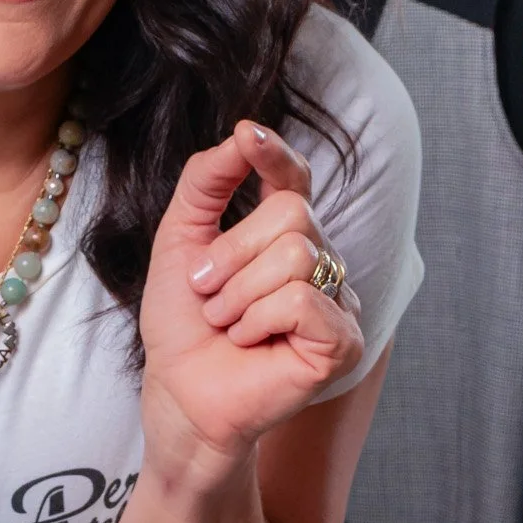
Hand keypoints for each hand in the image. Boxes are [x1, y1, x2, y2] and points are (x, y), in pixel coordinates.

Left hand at [139, 120, 363, 472]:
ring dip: (239, 293)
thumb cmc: (183, 323)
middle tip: (208, 293)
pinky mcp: (342, 340)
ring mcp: (337, 299)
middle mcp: (318, 260)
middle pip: (291, 214)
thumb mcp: (179, 239)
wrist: (179, 390)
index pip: (294, 178)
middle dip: (232, 253)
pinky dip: (260, 320)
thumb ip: (208, 181)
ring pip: (296, 255)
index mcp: (281, 234)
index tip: (248, 134)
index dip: (276, 153)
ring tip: (227, 322)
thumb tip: (242, 132)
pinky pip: (303, 300)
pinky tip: (251, 341)